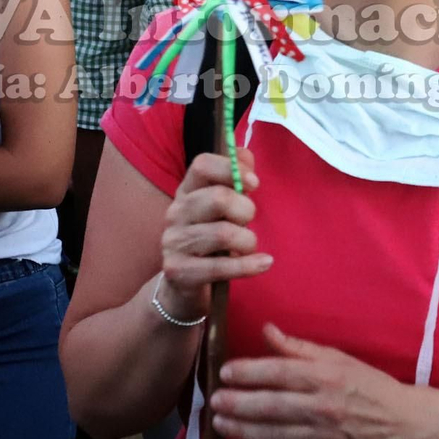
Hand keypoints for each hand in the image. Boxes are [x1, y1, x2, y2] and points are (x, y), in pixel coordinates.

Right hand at [158, 149, 270, 322]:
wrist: (182, 284)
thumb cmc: (209, 238)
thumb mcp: (221, 208)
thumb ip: (234, 178)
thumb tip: (246, 155)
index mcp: (186, 190)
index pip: (202, 165)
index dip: (231, 168)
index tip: (254, 183)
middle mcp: (176, 212)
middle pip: (217, 198)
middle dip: (245, 209)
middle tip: (250, 221)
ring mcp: (174, 241)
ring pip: (222, 234)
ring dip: (247, 240)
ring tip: (250, 245)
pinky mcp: (178, 270)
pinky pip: (219, 267)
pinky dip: (248, 266)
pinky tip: (264, 263)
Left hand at [210, 324, 438, 438]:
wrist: (405, 425)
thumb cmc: (370, 386)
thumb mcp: (338, 358)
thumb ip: (300, 348)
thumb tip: (267, 330)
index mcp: (326, 377)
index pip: (279, 372)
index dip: (248, 372)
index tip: (226, 371)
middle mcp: (323, 407)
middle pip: (271, 405)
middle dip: (237, 403)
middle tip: (213, 400)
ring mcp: (324, 438)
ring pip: (274, 435)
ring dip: (243, 429)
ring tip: (220, 422)